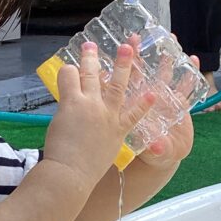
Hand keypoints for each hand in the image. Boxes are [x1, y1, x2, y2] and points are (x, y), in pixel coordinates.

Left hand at [44, 42, 153, 192]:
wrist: (72, 174)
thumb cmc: (84, 172)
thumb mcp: (102, 157)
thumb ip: (101, 143)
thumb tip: (90, 140)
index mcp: (118, 130)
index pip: (136, 113)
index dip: (146, 102)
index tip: (155, 92)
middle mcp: (108, 114)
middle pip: (119, 85)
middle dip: (125, 64)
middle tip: (128, 47)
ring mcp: (92, 105)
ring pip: (92, 75)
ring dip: (90, 58)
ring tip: (89, 46)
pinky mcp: (73, 102)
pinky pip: (70, 78)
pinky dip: (67, 71)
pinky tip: (65, 68)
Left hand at [135, 48, 197, 167]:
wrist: (166, 156)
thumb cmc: (152, 154)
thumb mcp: (153, 152)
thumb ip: (155, 148)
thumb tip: (156, 145)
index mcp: (137, 108)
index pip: (127, 84)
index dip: (123, 69)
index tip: (118, 54)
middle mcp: (149, 99)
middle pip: (144, 73)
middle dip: (141, 54)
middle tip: (138, 36)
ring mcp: (165, 99)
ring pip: (165, 74)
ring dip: (167, 58)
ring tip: (170, 39)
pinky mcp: (180, 103)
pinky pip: (185, 86)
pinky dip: (190, 73)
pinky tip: (193, 60)